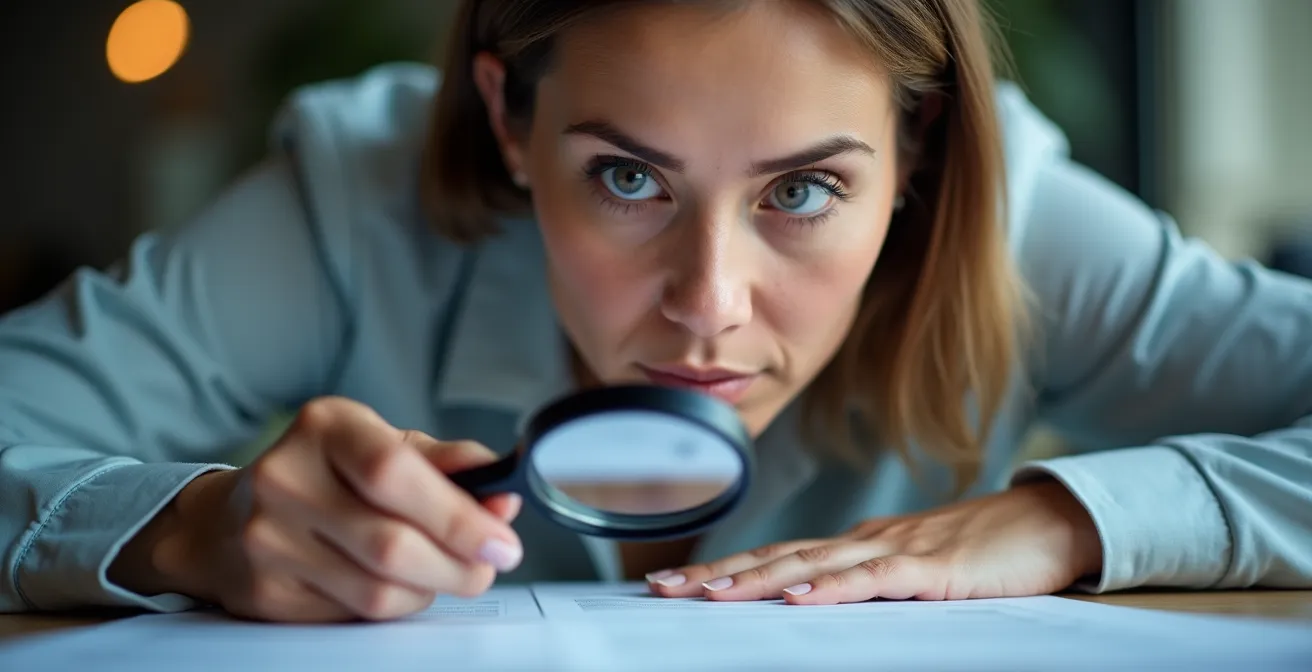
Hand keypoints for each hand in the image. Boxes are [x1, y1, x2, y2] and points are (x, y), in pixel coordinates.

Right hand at [110, 397, 522, 621]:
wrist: (224, 521)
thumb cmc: (324, 473)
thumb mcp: (381, 445)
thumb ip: (445, 464)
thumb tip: (502, 491)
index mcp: (325, 427)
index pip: (394, 472)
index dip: (458, 514)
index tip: (501, 538)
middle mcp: (286, 478)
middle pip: (392, 544)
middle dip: (459, 564)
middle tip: (488, 564)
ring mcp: (268, 540)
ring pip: (379, 590)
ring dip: (432, 589)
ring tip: (445, 571)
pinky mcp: (266, 594)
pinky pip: (356, 615)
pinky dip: (395, 605)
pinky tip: (397, 583)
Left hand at [646, 480, 1102, 604]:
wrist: (1047, 524)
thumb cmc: (983, 553)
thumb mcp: (914, 575)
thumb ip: (869, 587)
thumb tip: (817, 606)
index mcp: (857, 546)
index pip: (778, 558)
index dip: (725, 569)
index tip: (675, 584)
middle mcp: (864, 542)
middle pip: (779, 558)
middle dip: (718, 574)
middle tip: (663, 589)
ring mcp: (896, 552)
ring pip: (813, 567)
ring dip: (758, 580)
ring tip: (710, 594)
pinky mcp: (930, 570)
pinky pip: (873, 581)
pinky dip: (832, 589)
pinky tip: (798, 597)